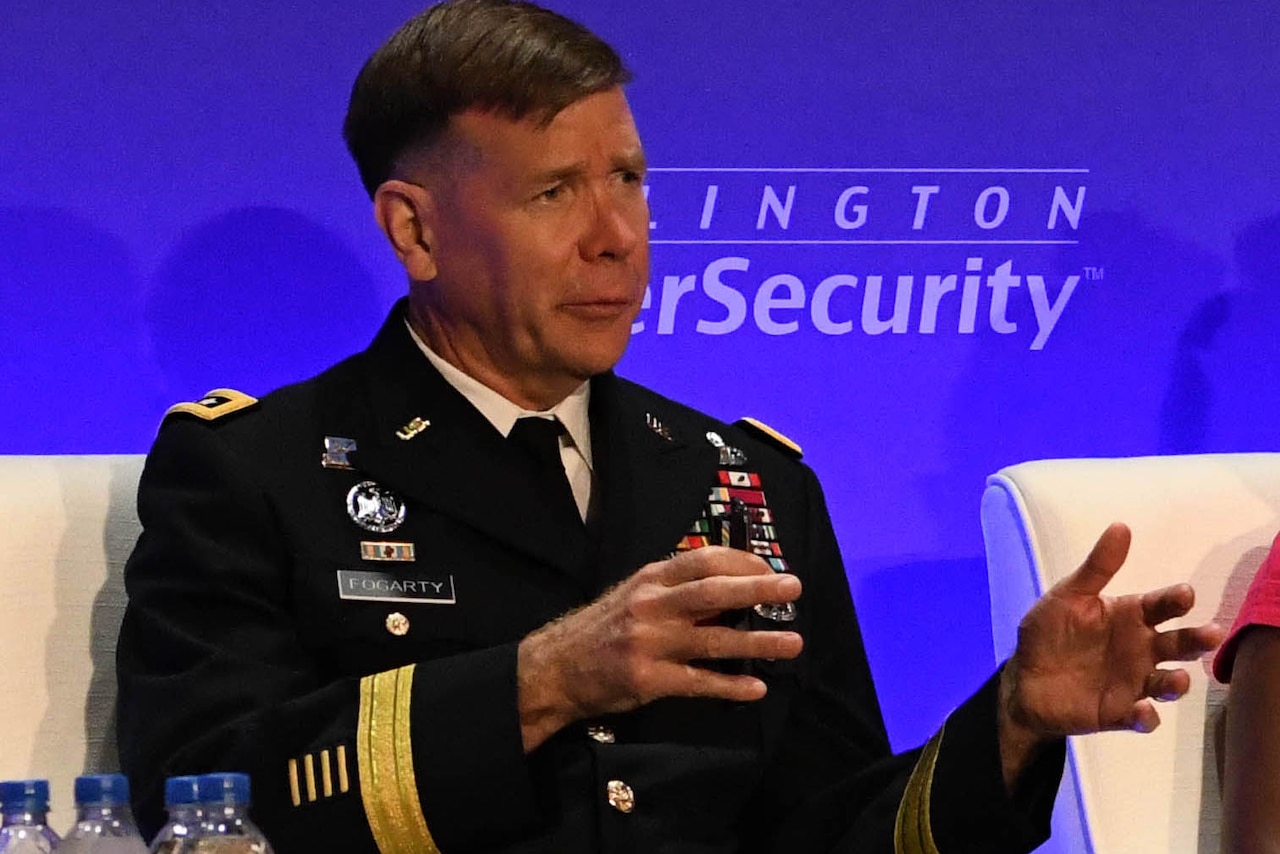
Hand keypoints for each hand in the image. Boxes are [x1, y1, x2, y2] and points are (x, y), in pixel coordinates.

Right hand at [516, 546, 803, 750]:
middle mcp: (652, 605)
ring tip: (793, 644)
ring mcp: (650, 643)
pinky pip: (698, 682)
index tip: (772, 570)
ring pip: (714, 639)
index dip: (743, 563)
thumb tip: (731, 588)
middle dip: (758, 589)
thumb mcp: (635, 595)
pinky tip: (756, 688)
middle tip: (794, 589)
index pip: (704, 560)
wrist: (556, 667)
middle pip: (713, 591)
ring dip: (758, 641)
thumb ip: (676, 590)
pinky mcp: (648, 679)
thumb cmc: (604, 628)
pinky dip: (730, 685)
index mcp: (651, 579)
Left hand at [997, 522, 1224, 786]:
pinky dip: (1146, 716)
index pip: (1161, 606)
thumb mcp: (1068, 596)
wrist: (1023, 678)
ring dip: (1177, 683)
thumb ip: (1097, 567)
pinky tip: (1141, 710)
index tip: (1185, 595)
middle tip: (1210, 634)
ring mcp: (1133, 682)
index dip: (1176, 599)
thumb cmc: (1050, 633)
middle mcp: (1140, 649)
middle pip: (1178, 644)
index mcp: (1130, 617)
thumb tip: (1121, 526)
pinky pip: (1141, 717)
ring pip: (1168, 683)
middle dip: (1196, 640)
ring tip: (1176, 679)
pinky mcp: (1119, 712)